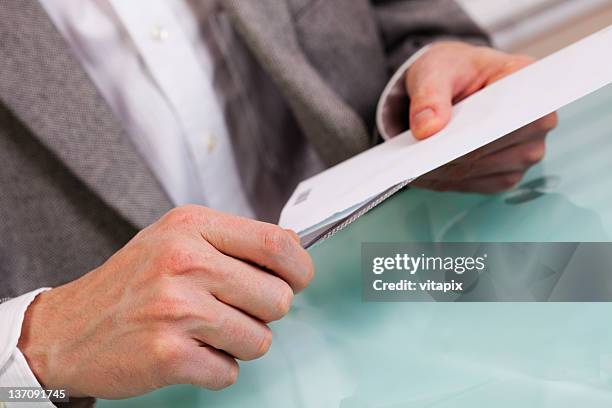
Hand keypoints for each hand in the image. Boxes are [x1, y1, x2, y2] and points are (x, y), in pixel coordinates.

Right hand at [17, 205, 312, 398]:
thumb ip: (233, 241)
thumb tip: (294, 249)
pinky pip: (229, 371)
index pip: (277, 242)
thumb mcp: (176, 239)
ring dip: (240, 343)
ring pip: (259, 339)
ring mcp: (176, 309)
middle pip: (278, 297)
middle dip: (266, 312)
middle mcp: (185, 262)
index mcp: (192, 227)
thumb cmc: (130, 283)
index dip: (300, 267)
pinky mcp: (168, 353)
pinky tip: (188, 352)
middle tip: (233, 310)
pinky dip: (215, 369)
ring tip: (204, 331)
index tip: (297, 279)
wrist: (66, 330)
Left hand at [406, 41, 557, 192]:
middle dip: (444, 157)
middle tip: (408, 160)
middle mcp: (538, 122)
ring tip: (409, 166)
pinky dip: (443, 181)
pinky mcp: (508, 174)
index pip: (501, 117)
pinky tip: (421, 173)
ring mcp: (526, 152)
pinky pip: (472, 184)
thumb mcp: (435, 69)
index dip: (467, 135)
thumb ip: (430, 94)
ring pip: (476, 171)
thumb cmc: (454, 70)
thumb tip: (426, 129)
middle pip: (485, 150)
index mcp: (528, 84)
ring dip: (439, 172)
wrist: (457, 82)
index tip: (435, 144)